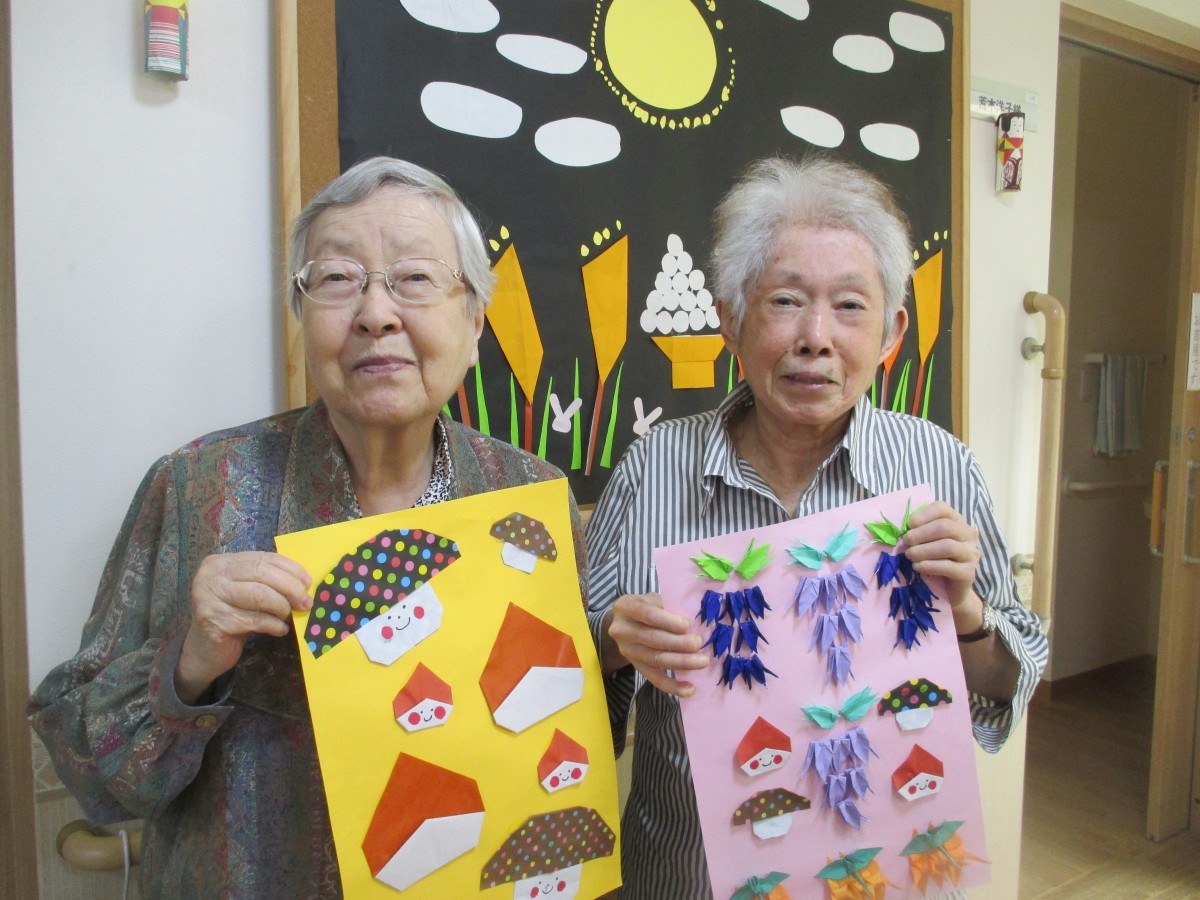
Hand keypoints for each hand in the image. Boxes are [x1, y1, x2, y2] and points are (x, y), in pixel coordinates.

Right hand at [176, 552, 312, 702]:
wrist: (205, 649)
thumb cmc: (233, 616)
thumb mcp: (249, 592)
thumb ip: (267, 582)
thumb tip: (304, 583)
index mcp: (222, 562)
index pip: (263, 558)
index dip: (290, 569)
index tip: (307, 582)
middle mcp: (211, 575)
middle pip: (262, 574)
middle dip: (290, 588)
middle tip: (305, 602)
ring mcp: (208, 597)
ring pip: (259, 596)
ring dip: (281, 607)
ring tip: (288, 616)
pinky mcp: (213, 620)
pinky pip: (254, 620)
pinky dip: (274, 625)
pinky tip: (280, 630)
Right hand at [605, 592, 708, 697]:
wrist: (624, 622)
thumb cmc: (646, 606)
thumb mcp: (653, 598)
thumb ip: (668, 606)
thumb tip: (695, 620)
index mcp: (626, 607)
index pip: (647, 614)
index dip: (668, 621)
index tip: (687, 625)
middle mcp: (622, 630)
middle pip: (652, 639)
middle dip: (678, 643)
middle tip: (698, 643)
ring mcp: (628, 651)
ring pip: (655, 659)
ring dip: (681, 662)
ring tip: (702, 661)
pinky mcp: (636, 666)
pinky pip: (654, 679)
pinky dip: (673, 686)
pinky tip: (690, 688)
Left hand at [899, 501, 980, 613]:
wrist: (949, 589)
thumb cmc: (934, 560)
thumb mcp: (926, 541)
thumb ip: (919, 530)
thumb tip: (902, 527)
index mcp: (957, 521)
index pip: (942, 509)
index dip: (923, 515)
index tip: (908, 525)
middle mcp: (968, 535)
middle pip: (945, 527)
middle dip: (921, 534)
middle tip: (906, 542)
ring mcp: (971, 554)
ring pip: (947, 546)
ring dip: (923, 550)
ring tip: (910, 556)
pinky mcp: (969, 573)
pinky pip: (948, 567)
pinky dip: (929, 566)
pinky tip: (918, 567)